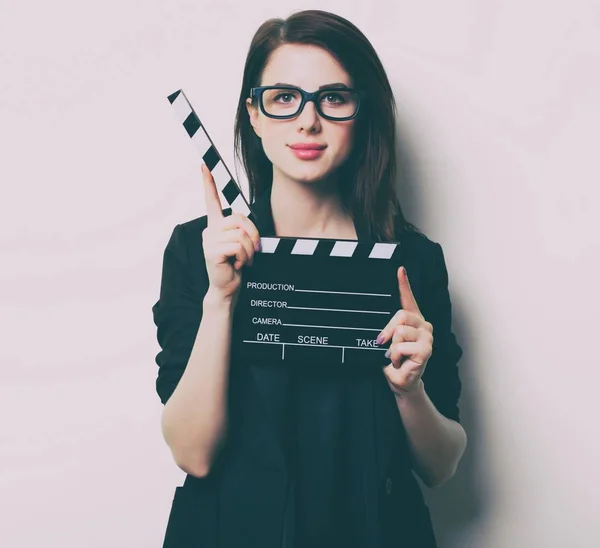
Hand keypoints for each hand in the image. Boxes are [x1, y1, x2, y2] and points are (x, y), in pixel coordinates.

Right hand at [200, 163, 260, 299]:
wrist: (226, 288)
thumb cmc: (234, 266)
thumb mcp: (239, 245)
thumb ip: (241, 231)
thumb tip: (247, 229)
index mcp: (215, 226)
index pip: (210, 201)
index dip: (208, 183)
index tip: (204, 166)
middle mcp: (209, 230)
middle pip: (239, 219)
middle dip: (252, 235)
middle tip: (251, 250)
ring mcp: (209, 240)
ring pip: (241, 234)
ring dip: (249, 250)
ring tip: (242, 261)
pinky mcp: (212, 251)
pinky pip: (238, 246)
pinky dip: (244, 257)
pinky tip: (236, 265)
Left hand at [377, 266, 432, 396]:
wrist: (399, 381)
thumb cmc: (392, 360)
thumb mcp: (385, 341)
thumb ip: (385, 330)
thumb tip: (379, 328)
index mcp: (412, 319)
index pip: (408, 298)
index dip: (403, 283)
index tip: (399, 269)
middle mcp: (423, 325)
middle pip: (401, 315)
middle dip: (387, 330)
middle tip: (383, 344)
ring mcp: (427, 337)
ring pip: (400, 331)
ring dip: (391, 348)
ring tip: (395, 356)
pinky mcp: (426, 350)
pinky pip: (401, 347)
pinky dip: (395, 357)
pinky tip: (400, 362)